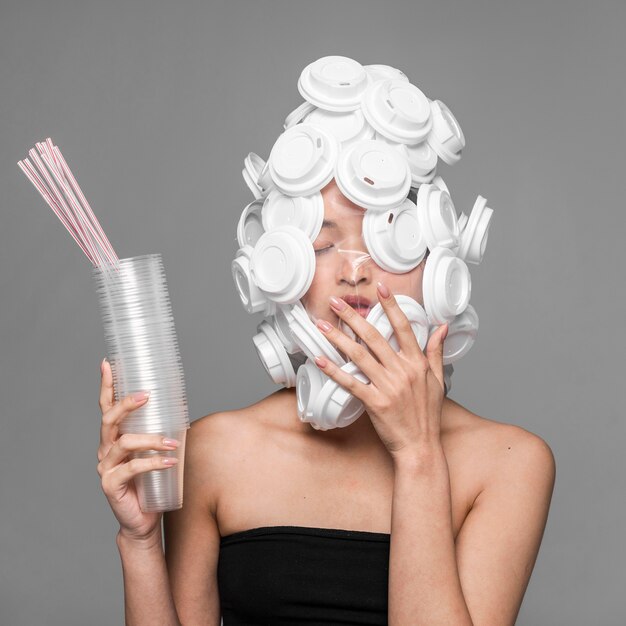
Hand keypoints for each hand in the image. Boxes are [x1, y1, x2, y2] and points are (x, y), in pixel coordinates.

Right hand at [96, 358, 179, 543]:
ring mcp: (106, 467)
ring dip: (151, 439)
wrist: (144, 520)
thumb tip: (181, 407)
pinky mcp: (111, 485)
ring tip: (173, 441)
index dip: (106, 385)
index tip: (109, 363)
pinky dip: (153, 462)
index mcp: (113, 437)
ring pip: (124, 443)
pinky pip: (132, 469)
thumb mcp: (155, 451)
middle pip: (109, 419)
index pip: (106, 406)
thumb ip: (159, 431)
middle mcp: (105, 449)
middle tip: (146, 395)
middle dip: (126, 403)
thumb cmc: (151, 482)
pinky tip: (170, 461)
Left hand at [313, 282, 448, 461]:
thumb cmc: (427, 415)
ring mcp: (388, 386)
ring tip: (321, 325)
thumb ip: (436, 352)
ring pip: (359, 356)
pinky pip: (351, 382)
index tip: (380, 287)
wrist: (420, 446)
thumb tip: (442, 327)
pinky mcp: (375, 402)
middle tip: (335, 302)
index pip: (403, 327)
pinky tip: (320, 359)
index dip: (391, 305)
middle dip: (352, 317)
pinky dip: (334, 370)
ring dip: (338, 338)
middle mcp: (402, 371)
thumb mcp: (438, 380)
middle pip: (374, 336)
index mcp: (417, 363)